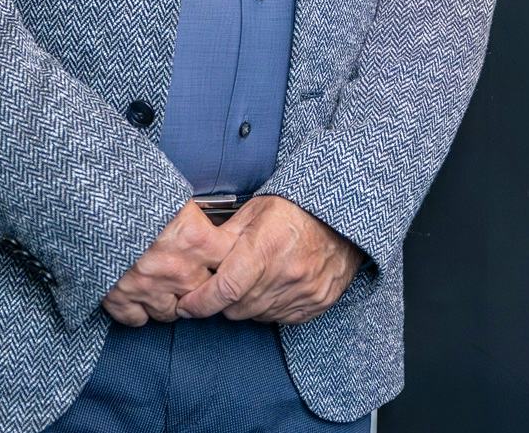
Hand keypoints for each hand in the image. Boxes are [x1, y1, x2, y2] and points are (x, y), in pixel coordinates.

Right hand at [102, 201, 237, 327]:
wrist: (88, 201)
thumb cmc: (132, 192)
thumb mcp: (175, 196)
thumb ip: (196, 218)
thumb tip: (212, 226)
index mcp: (197, 240)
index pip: (231, 265)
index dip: (227, 265)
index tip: (219, 262)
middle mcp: (179, 270)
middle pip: (203, 294)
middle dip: (197, 285)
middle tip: (188, 272)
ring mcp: (150, 289)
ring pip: (172, 313)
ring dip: (169, 301)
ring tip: (160, 282)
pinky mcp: (121, 300)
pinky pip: (139, 320)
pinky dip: (138, 311)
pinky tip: (137, 294)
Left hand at [175, 195, 360, 324]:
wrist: (343, 216)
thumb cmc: (296, 209)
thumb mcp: (255, 211)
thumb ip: (224, 237)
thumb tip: (196, 256)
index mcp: (264, 249)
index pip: (223, 291)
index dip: (198, 303)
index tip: (185, 305)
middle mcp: (285, 275)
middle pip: (236, 308)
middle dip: (223, 300)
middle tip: (226, 282)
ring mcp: (303, 292)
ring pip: (256, 315)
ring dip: (248, 303)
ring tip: (255, 278)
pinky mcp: (317, 303)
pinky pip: (280, 318)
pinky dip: (271, 307)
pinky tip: (275, 285)